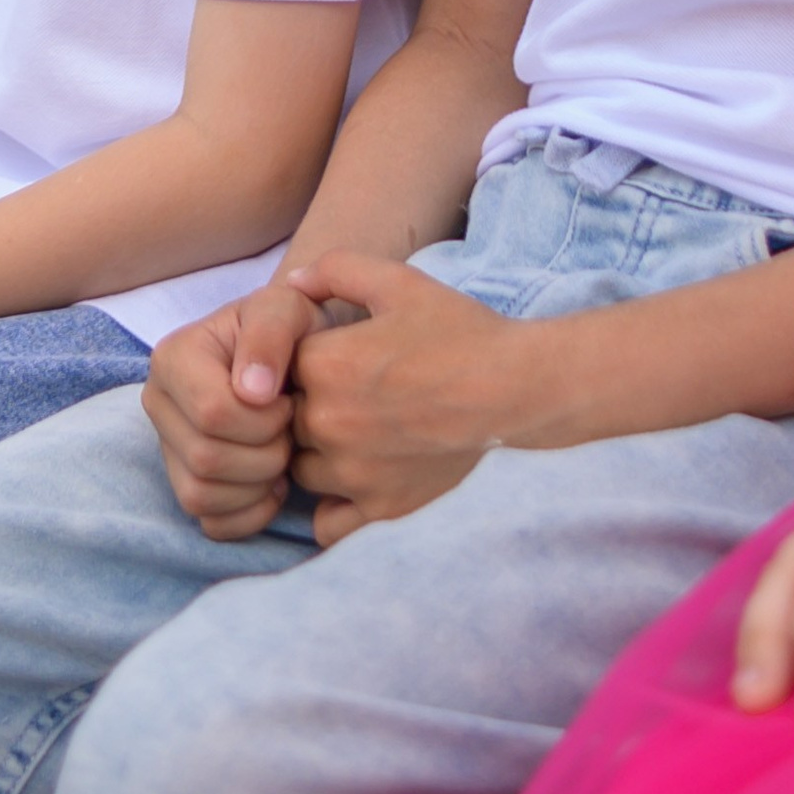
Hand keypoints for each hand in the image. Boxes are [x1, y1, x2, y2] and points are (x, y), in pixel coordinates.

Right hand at [143, 280, 321, 538]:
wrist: (297, 353)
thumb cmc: (291, 328)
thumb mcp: (287, 307)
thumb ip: (270, 333)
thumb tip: (252, 392)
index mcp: (172, 357)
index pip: (212, 414)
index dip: (263, 419)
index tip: (288, 399)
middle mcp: (158, 404)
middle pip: (205, 459)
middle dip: (265, 453)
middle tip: (290, 430)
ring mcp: (168, 449)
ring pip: (201, 495)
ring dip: (257, 484)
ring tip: (281, 452)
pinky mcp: (186, 484)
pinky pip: (209, 523)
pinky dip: (250, 514)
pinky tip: (272, 483)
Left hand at [280, 250, 518, 545]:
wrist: (517, 389)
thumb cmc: (459, 331)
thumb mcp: (398, 282)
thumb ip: (335, 270)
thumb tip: (289, 285)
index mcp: (325, 364)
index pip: (276, 367)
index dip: (300, 363)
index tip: (330, 360)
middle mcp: (329, 422)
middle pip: (285, 421)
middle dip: (308, 409)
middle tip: (351, 397)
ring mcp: (353, 472)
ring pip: (302, 470)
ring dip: (320, 456)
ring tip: (360, 435)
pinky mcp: (381, 509)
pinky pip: (327, 524)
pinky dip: (335, 507)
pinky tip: (360, 480)